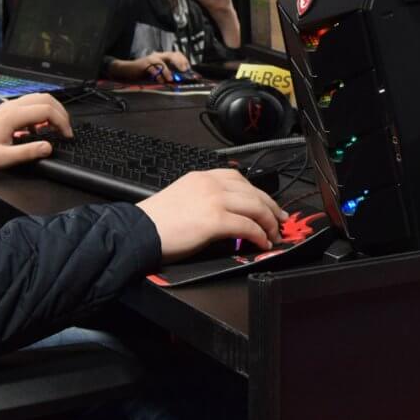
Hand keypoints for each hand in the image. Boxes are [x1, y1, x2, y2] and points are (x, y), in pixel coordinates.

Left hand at [0, 94, 72, 170]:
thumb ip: (27, 152)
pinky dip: (42, 111)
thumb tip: (48, 147)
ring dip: (53, 110)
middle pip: (46, 99)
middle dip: (61, 113)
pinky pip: (31, 103)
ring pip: (39, 98)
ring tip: (58, 127)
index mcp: (13, 116)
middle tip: (66, 130)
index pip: (47, 110)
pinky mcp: (8, 109)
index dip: (62, 122)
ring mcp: (10, 106)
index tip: (67, 136)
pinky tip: (40, 128)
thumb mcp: (3, 158)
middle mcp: (12, 106)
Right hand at [112, 50, 191, 82]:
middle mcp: (158, 56)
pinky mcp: (144, 64)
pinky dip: (158, 75)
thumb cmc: (143, 71)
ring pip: (162, 62)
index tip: (188, 68)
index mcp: (162, 56)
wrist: (128, 70)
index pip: (176, 54)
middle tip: (183, 70)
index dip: (183, 60)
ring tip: (171, 78)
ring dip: (167, 71)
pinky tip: (160, 81)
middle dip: (179, 62)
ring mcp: (151, 59)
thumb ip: (167, 74)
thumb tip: (178, 80)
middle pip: (171, 55)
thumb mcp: (158, 72)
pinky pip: (153, 69)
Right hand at [137, 168, 284, 260]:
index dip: (258, 192)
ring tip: (274, 234)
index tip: (267, 203)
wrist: (138, 231)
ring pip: (255, 206)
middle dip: (271, 207)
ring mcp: (214, 200)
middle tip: (280, 220)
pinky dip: (259, 235)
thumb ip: (205, 199)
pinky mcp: (215, 220)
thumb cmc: (156, 221)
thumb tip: (227, 214)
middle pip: (252, 191)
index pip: (239, 178)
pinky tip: (262, 243)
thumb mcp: (183, 198)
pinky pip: (247, 226)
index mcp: (201, 177)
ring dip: (269, 222)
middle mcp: (210, 184)